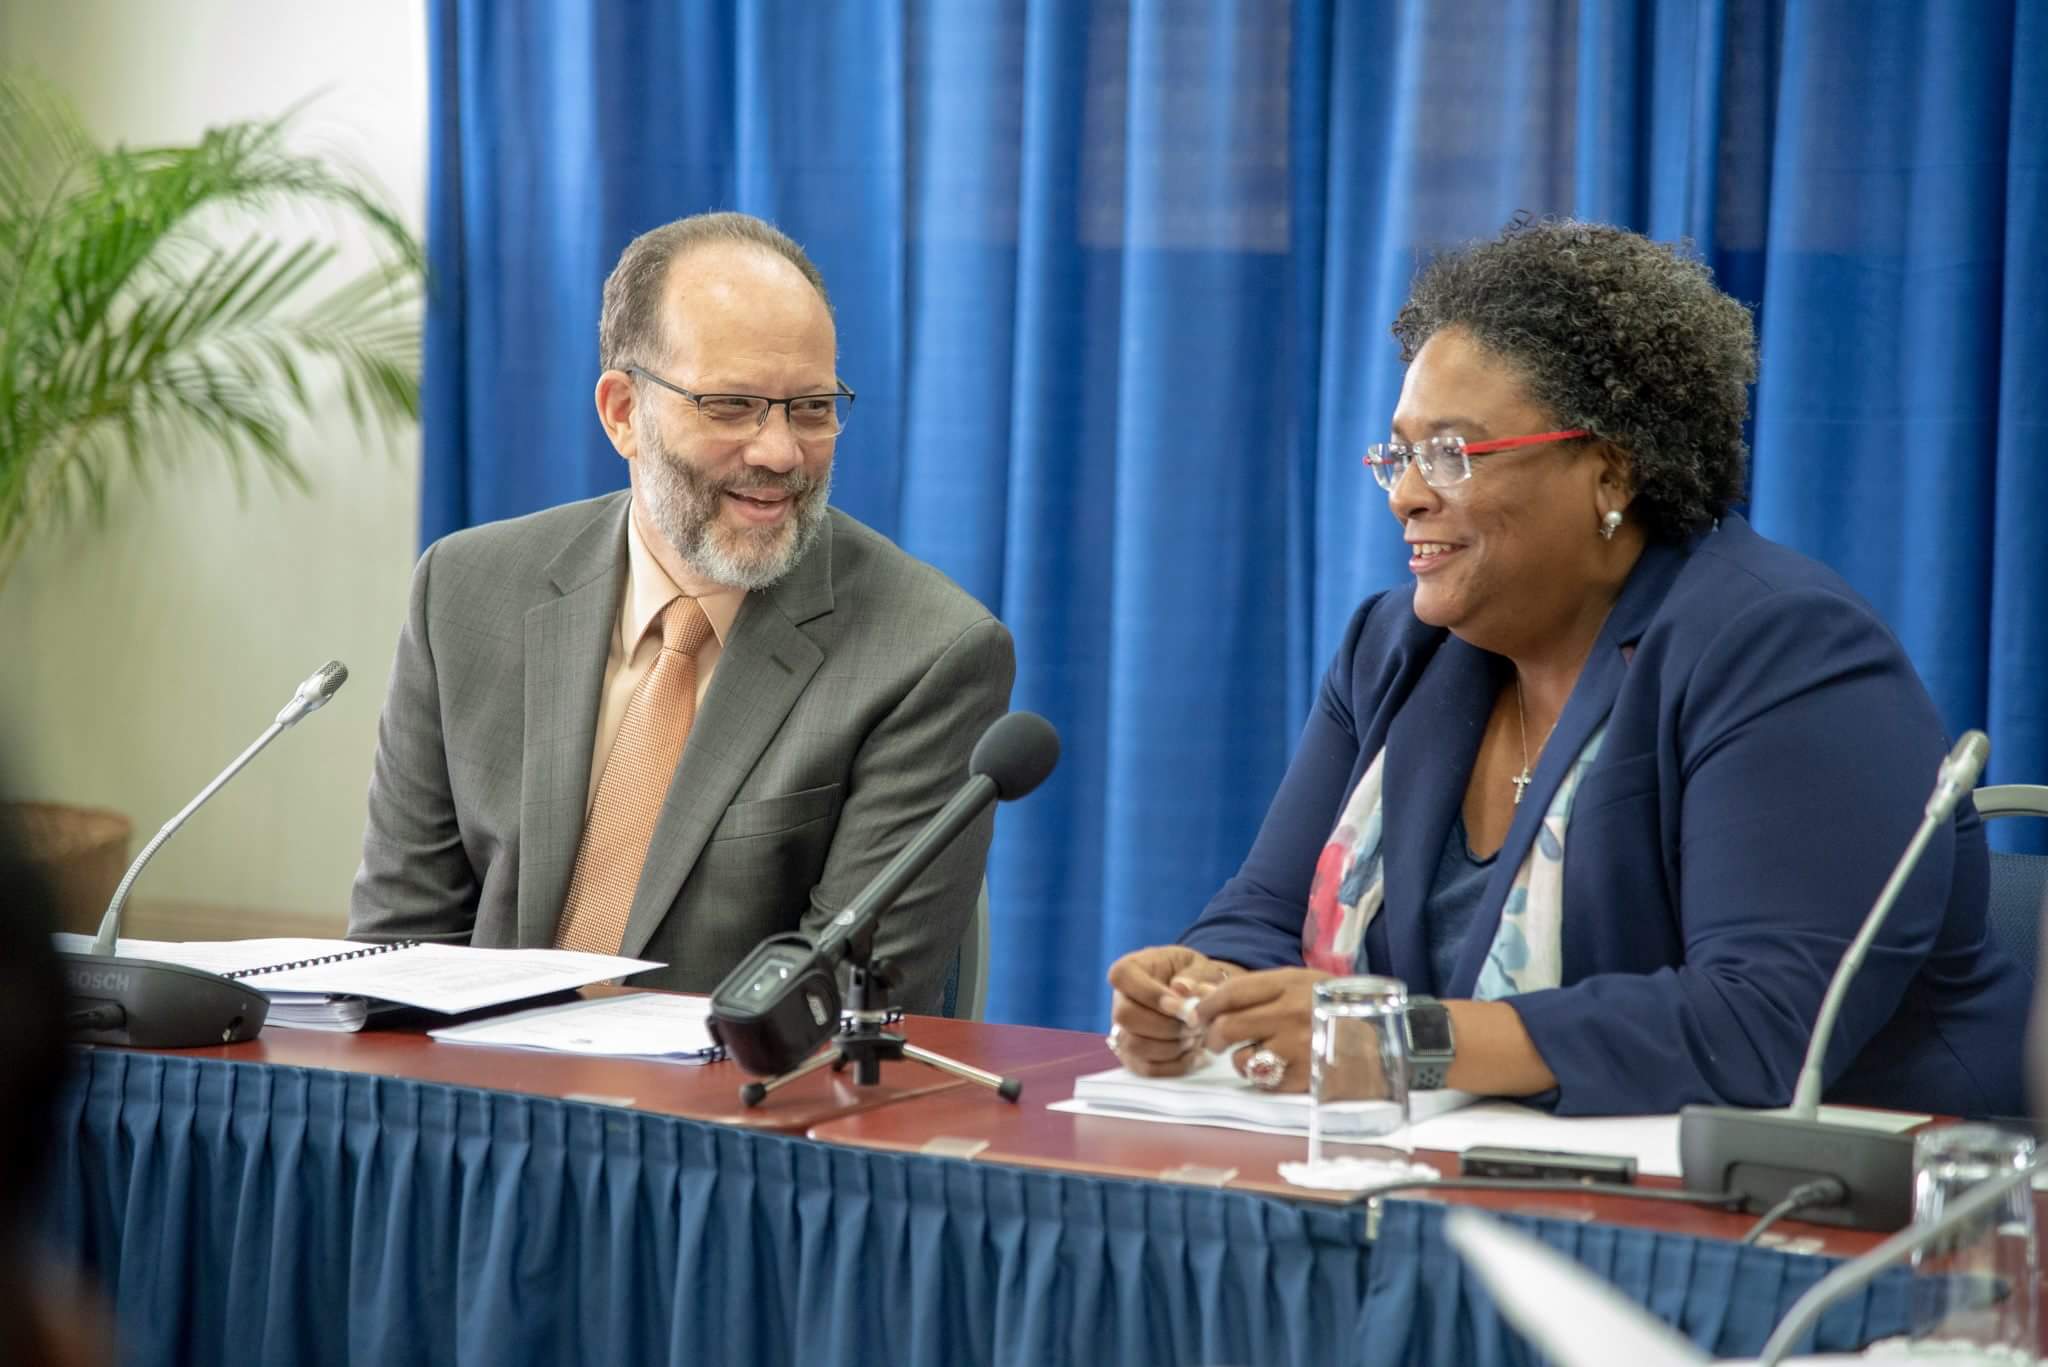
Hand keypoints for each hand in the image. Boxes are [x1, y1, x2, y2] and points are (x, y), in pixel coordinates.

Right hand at [1104, 945, 1234, 1075]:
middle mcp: (1120, 999)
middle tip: (1196, 1026)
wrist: (1200, 998)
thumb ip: (1196, 975)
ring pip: (1133, 1045)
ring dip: (1170, 1047)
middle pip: (1126, 1016)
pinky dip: (1174, 1066)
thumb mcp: (1201, 967)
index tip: (1185, 1008)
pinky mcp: (1133, 1056)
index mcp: (1131, 969)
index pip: (1122, 976)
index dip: (1151, 995)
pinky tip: (1197, 1056)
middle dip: (1166, 1026)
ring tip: (1196, 1039)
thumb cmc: (1195, 977)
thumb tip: (1182, 988)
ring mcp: (1123, 1030)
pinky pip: (1145, 1068)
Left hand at [1190, 967, 1332, 1093]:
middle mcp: (1290, 1014)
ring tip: (1254, 1055)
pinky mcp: (1304, 1077)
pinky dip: (1261, 1078)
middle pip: (1227, 1027)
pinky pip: (1263, 1082)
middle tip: (1215, 1041)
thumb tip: (1208, 998)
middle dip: (1213, 1037)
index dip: (1207, 1005)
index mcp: (1289, 984)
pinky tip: (1275, 1069)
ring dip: (1239, 1060)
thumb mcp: (1302, 983)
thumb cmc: (1335, 1008)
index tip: (1199, 1014)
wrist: (1382, 1040)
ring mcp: (1297, 1048)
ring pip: (1241, 1059)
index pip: (1232, 992)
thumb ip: (1260, 990)